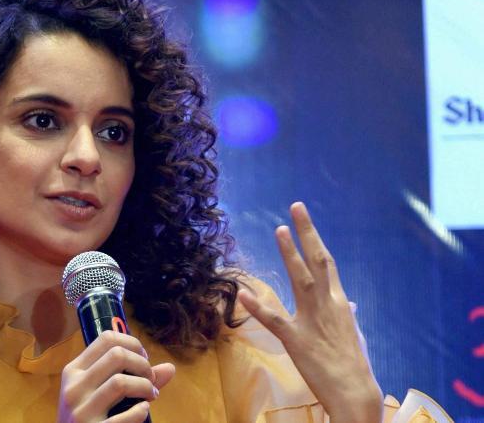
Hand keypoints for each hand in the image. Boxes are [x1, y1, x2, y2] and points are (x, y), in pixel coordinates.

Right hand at [58, 331, 175, 422]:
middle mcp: (73, 387)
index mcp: (74, 371)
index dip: (132, 344)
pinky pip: (125, 416)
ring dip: (144, 387)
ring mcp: (81, 411)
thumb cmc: (89, 417)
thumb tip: (170, 368)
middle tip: (149, 380)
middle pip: (116, 354)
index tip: (143, 358)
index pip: (106, 338)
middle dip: (142, 364)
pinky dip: (140, 411)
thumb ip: (132, 378)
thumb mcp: (99, 393)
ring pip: (120, 382)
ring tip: (150, 396)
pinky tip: (142, 410)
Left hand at [237, 202, 382, 422]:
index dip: (313, 238)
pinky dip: (259, 308)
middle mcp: (329, 306)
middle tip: (295, 207)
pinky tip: (244, 295)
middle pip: (318, 262)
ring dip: (290, 255)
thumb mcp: (348, 334)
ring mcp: (313, 321)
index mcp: (340, 303)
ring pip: (301, 281)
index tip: (301, 217)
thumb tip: (346, 304)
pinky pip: (275, 321)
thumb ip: (342, 316)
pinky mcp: (297, 341)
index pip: (327, 263)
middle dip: (307, 234)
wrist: (356, 393)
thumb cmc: (351, 365)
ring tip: (280, 231)